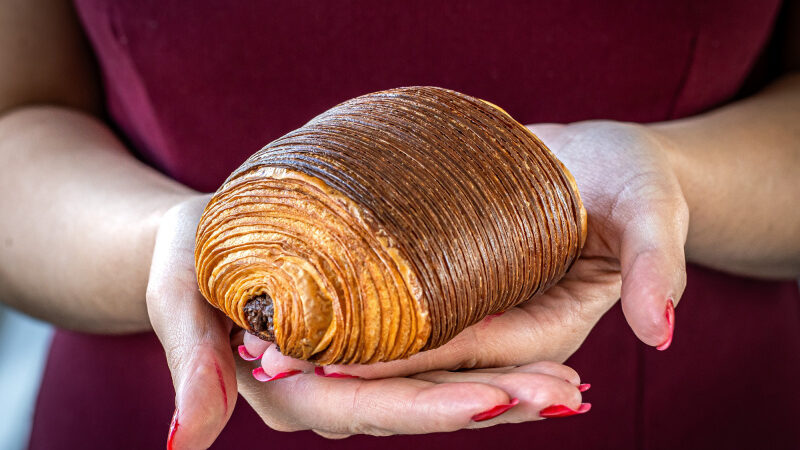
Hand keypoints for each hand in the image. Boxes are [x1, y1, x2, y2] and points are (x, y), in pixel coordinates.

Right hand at [147, 197, 589, 446]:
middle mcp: (334, 392)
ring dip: (508, 386)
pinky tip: (538, 358)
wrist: (200, 242)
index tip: (498, 396)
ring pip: (441, 387)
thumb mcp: (178, 301)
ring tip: (573, 387)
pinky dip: (488, 359)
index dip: (434, 404)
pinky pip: (438, 358)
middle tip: (568, 393)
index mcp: (292, 392)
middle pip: (423, 406)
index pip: (371, 407)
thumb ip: (193, 367)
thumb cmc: (187, 260)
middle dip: (496, 400)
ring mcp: (360, 373)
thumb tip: (183, 444)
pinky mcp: (378, 346)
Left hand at [255, 120, 688, 379]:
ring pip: (400, 347)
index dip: (405, 361)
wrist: (601, 163)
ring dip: (334, 350)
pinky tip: (298, 309)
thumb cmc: (629, 180)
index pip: (471, 353)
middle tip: (268, 363)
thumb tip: (661, 331)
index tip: (336, 363)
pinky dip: (351, 317)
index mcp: (548, 328)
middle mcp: (505, 332)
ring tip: (261, 347)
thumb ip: (655, 263)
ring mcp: (476, 314)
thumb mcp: (653, 206)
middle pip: (421, 362)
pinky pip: (399, 314)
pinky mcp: (454, 290)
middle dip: (348, 368)